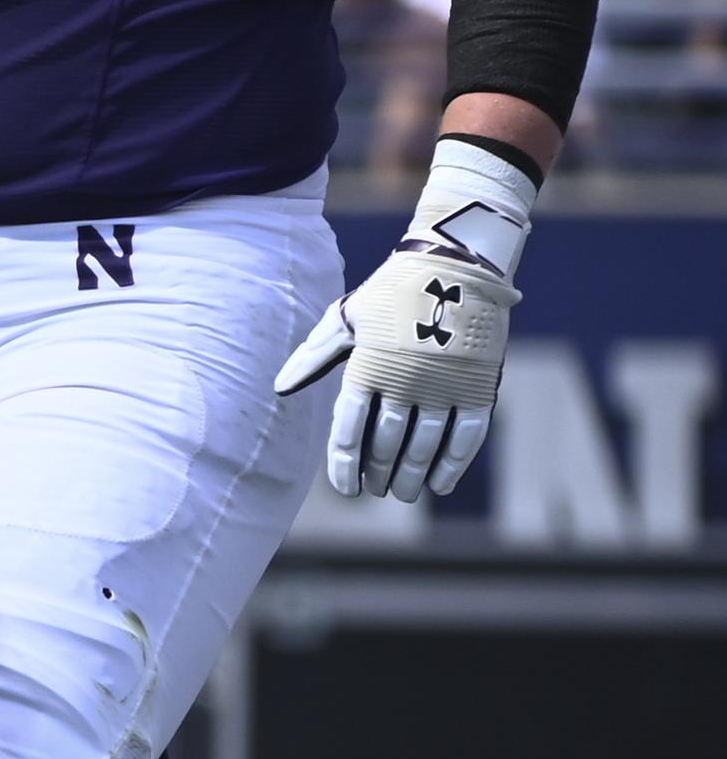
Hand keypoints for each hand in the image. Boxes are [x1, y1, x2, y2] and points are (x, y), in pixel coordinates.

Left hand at [275, 139, 533, 501]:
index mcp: (368, 365)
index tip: (346, 489)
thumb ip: (314, 356)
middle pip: (388, 443)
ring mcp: (445, 385)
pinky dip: (452, 465)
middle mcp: (406, 380)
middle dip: (380, 472)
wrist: (454, 265)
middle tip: (376, 490)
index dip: (345, 463)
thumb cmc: (390, 293)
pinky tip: (439, 484)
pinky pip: (467, 438)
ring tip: (402, 493)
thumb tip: (280, 388)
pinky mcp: (478, 386)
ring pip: (426, 446)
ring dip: (412, 476)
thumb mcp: (347, 317)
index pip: (350, 427)